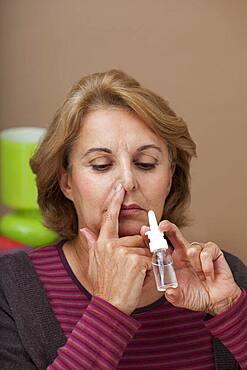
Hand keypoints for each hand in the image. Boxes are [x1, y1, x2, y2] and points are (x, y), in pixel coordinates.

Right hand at [80, 183, 151, 314]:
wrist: (109, 305)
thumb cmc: (104, 284)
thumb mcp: (94, 262)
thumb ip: (92, 243)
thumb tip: (84, 230)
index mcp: (102, 242)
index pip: (109, 217)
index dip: (114, 201)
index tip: (119, 187)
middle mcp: (111, 244)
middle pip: (136, 237)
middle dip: (139, 250)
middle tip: (132, 268)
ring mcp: (123, 251)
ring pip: (145, 249)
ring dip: (145, 261)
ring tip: (134, 275)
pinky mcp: (136, 260)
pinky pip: (151, 258)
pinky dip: (150, 268)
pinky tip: (140, 278)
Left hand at [141, 221, 240, 314]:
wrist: (217, 301)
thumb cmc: (196, 296)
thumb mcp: (181, 298)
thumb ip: (173, 296)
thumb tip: (169, 292)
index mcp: (172, 262)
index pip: (160, 247)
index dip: (153, 239)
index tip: (144, 231)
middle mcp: (183, 253)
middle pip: (174, 235)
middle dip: (168, 228)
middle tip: (162, 225)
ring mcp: (198, 251)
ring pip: (192, 248)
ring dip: (195, 263)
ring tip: (199, 275)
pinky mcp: (212, 251)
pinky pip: (206, 252)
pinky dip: (206, 264)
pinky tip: (208, 274)